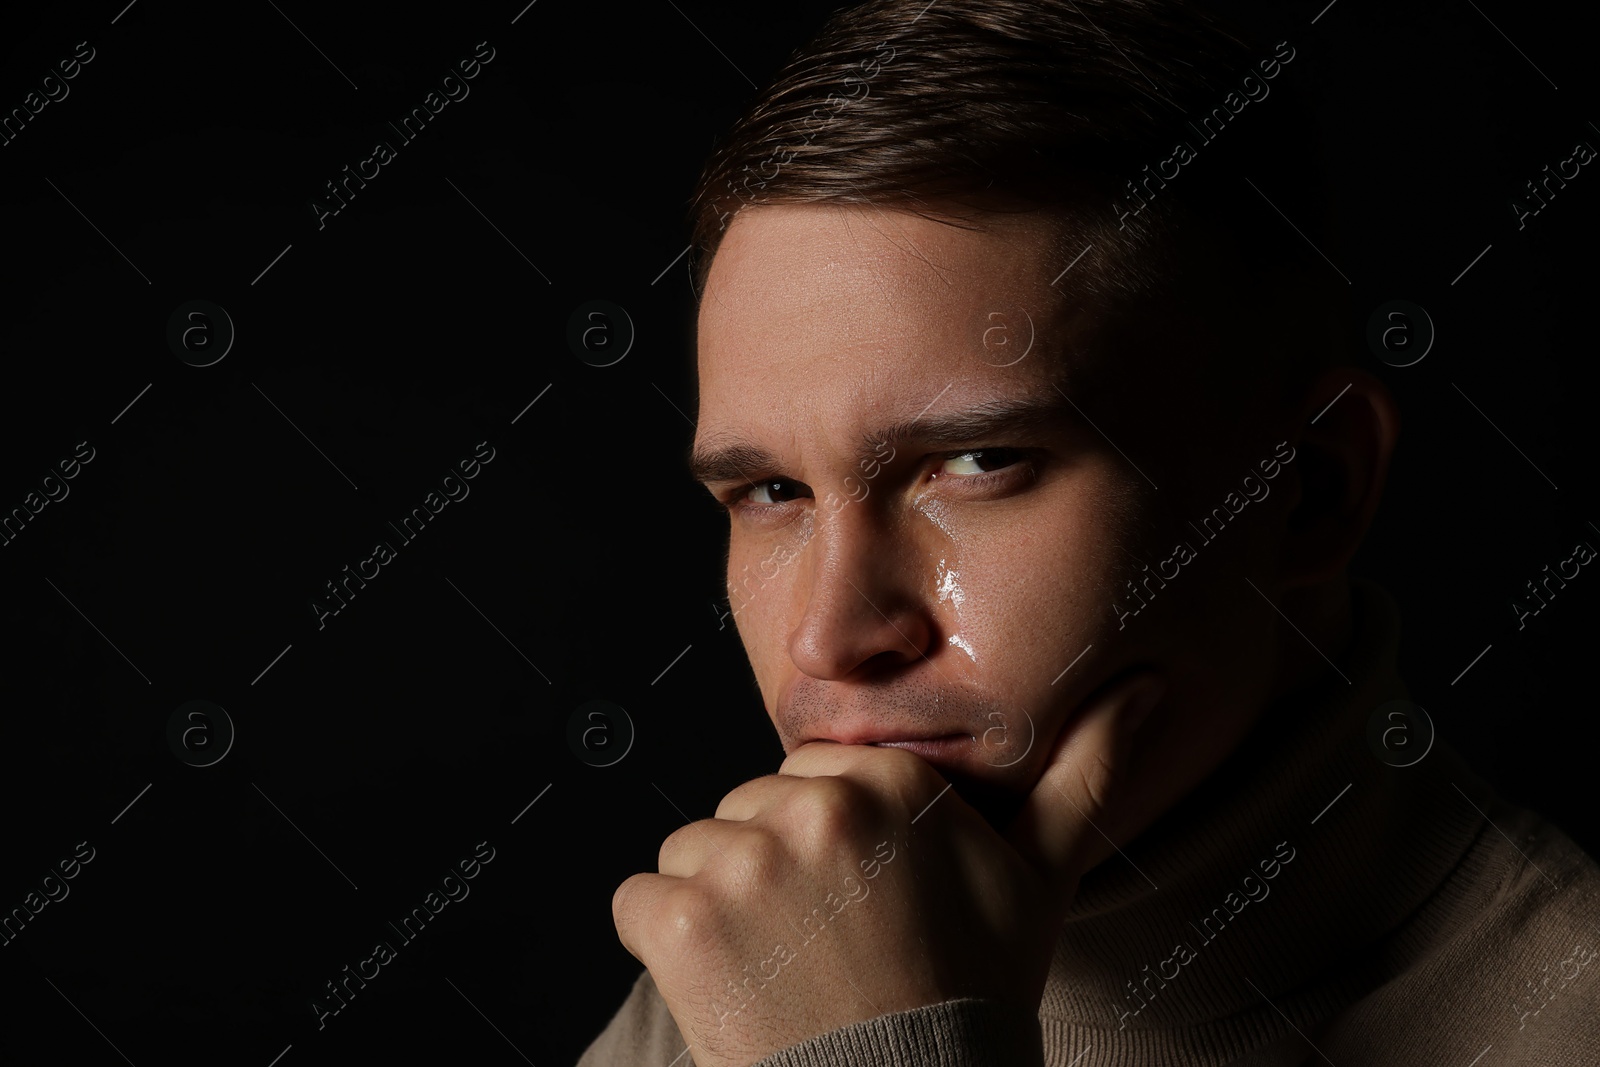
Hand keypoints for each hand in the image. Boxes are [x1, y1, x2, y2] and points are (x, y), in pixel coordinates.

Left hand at [611, 672, 1164, 1066]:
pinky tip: (729, 991)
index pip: (814, 776)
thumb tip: (1149, 687)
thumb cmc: (972, 996)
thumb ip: (1085, 774)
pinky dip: (665, 944)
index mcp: (889, 779)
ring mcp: (740, 862)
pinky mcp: (678, 919)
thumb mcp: (1040, 882)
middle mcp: (812, 806)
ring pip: (692, 851)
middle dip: (771, 869)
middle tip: (824, 946)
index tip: (865, 904)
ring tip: (782, 971)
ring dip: (717, 907)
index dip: (832, 844)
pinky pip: (638, 901)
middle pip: (748, 809)